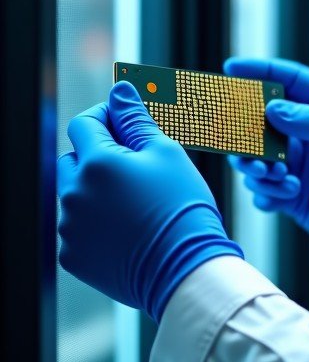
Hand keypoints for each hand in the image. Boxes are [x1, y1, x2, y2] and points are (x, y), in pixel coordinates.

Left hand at [57, 82, 243, 321]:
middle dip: (100, 155)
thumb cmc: (183, 208)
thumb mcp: (167, 154)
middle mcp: (72, 194)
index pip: (85, 123)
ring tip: (138, 204)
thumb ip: (136, 119)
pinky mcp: (72, 256)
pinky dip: (96, 223)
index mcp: (95, 163)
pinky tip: (129, 228)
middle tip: (138, 167)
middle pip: (75, 158)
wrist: (186, 270)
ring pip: (75, 194)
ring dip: (97, 190)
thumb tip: (120, 91)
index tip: (127, 123)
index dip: (107, 117)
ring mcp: (69, 228)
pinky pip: (77, 228)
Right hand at [224, 57, 308, 291]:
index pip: (291, 82)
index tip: (230, 69)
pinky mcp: (295, 196)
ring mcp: (301, 165)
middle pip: (263, 121)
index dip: (260, 72)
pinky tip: (284, 197)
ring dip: (255, 165)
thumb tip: (274, 109)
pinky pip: (264, 191)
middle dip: (247, 130)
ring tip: (273, 174)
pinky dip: (265, 193)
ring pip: (258, 158)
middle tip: (242, 142)